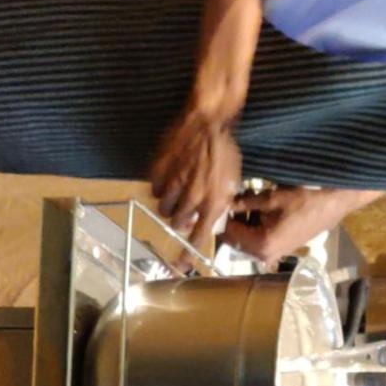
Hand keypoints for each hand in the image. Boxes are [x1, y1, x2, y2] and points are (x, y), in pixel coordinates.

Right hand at [149, 98, 242, 261]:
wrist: (210, 120)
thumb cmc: (225, 149)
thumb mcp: (231, 182)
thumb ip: (220, 203)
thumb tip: (213, 218)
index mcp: (213, 203)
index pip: (198, 238)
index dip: (187, 254)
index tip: (180, 265)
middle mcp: (192, 198)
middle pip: (177, 223)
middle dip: (180, 219)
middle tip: (184, 208)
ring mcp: (173, 184)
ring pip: (163, 208)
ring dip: (169, 204)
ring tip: (177, 191)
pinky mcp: (159, 170)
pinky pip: (154, 188)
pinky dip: (159, 186)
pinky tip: (168, 177)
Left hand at [220, 186, 352, 265]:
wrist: (335, 203)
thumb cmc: (306, 199)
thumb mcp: (272, 197)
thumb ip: (245, 202)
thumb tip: (224, 201)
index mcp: (262, 244)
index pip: (228, 233)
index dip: (221, 216)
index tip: (220, 199)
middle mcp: (266, 255)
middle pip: (237, 240)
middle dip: (232, 220)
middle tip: (233, 197)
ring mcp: (275, 254)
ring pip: (248, 239)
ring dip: (244, 222)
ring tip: (249, 199)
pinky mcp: (282, 248)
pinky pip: (260, 239)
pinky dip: (256, 225)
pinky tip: (261, 208)